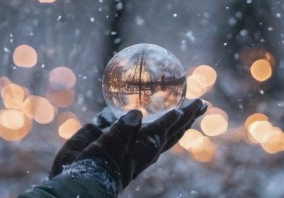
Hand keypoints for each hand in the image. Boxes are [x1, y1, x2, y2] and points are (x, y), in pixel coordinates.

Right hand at [50, 99, 206, 189]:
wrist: (80, 181)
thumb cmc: (95, 165)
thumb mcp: (108, 147)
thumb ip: (122, 130)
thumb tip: (137, 114)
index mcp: (145, 146)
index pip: (170, 127)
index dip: (182, 115)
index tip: (196, 103)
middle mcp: (143, 145)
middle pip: (173, 129)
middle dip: (188, 115)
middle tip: (203, 102)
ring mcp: (131, 143)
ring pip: (160, 130)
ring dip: (174, 118)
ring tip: (186, 106)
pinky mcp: (115, 138)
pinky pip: (133, 124)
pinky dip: (141, 116)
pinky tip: (136, 103)